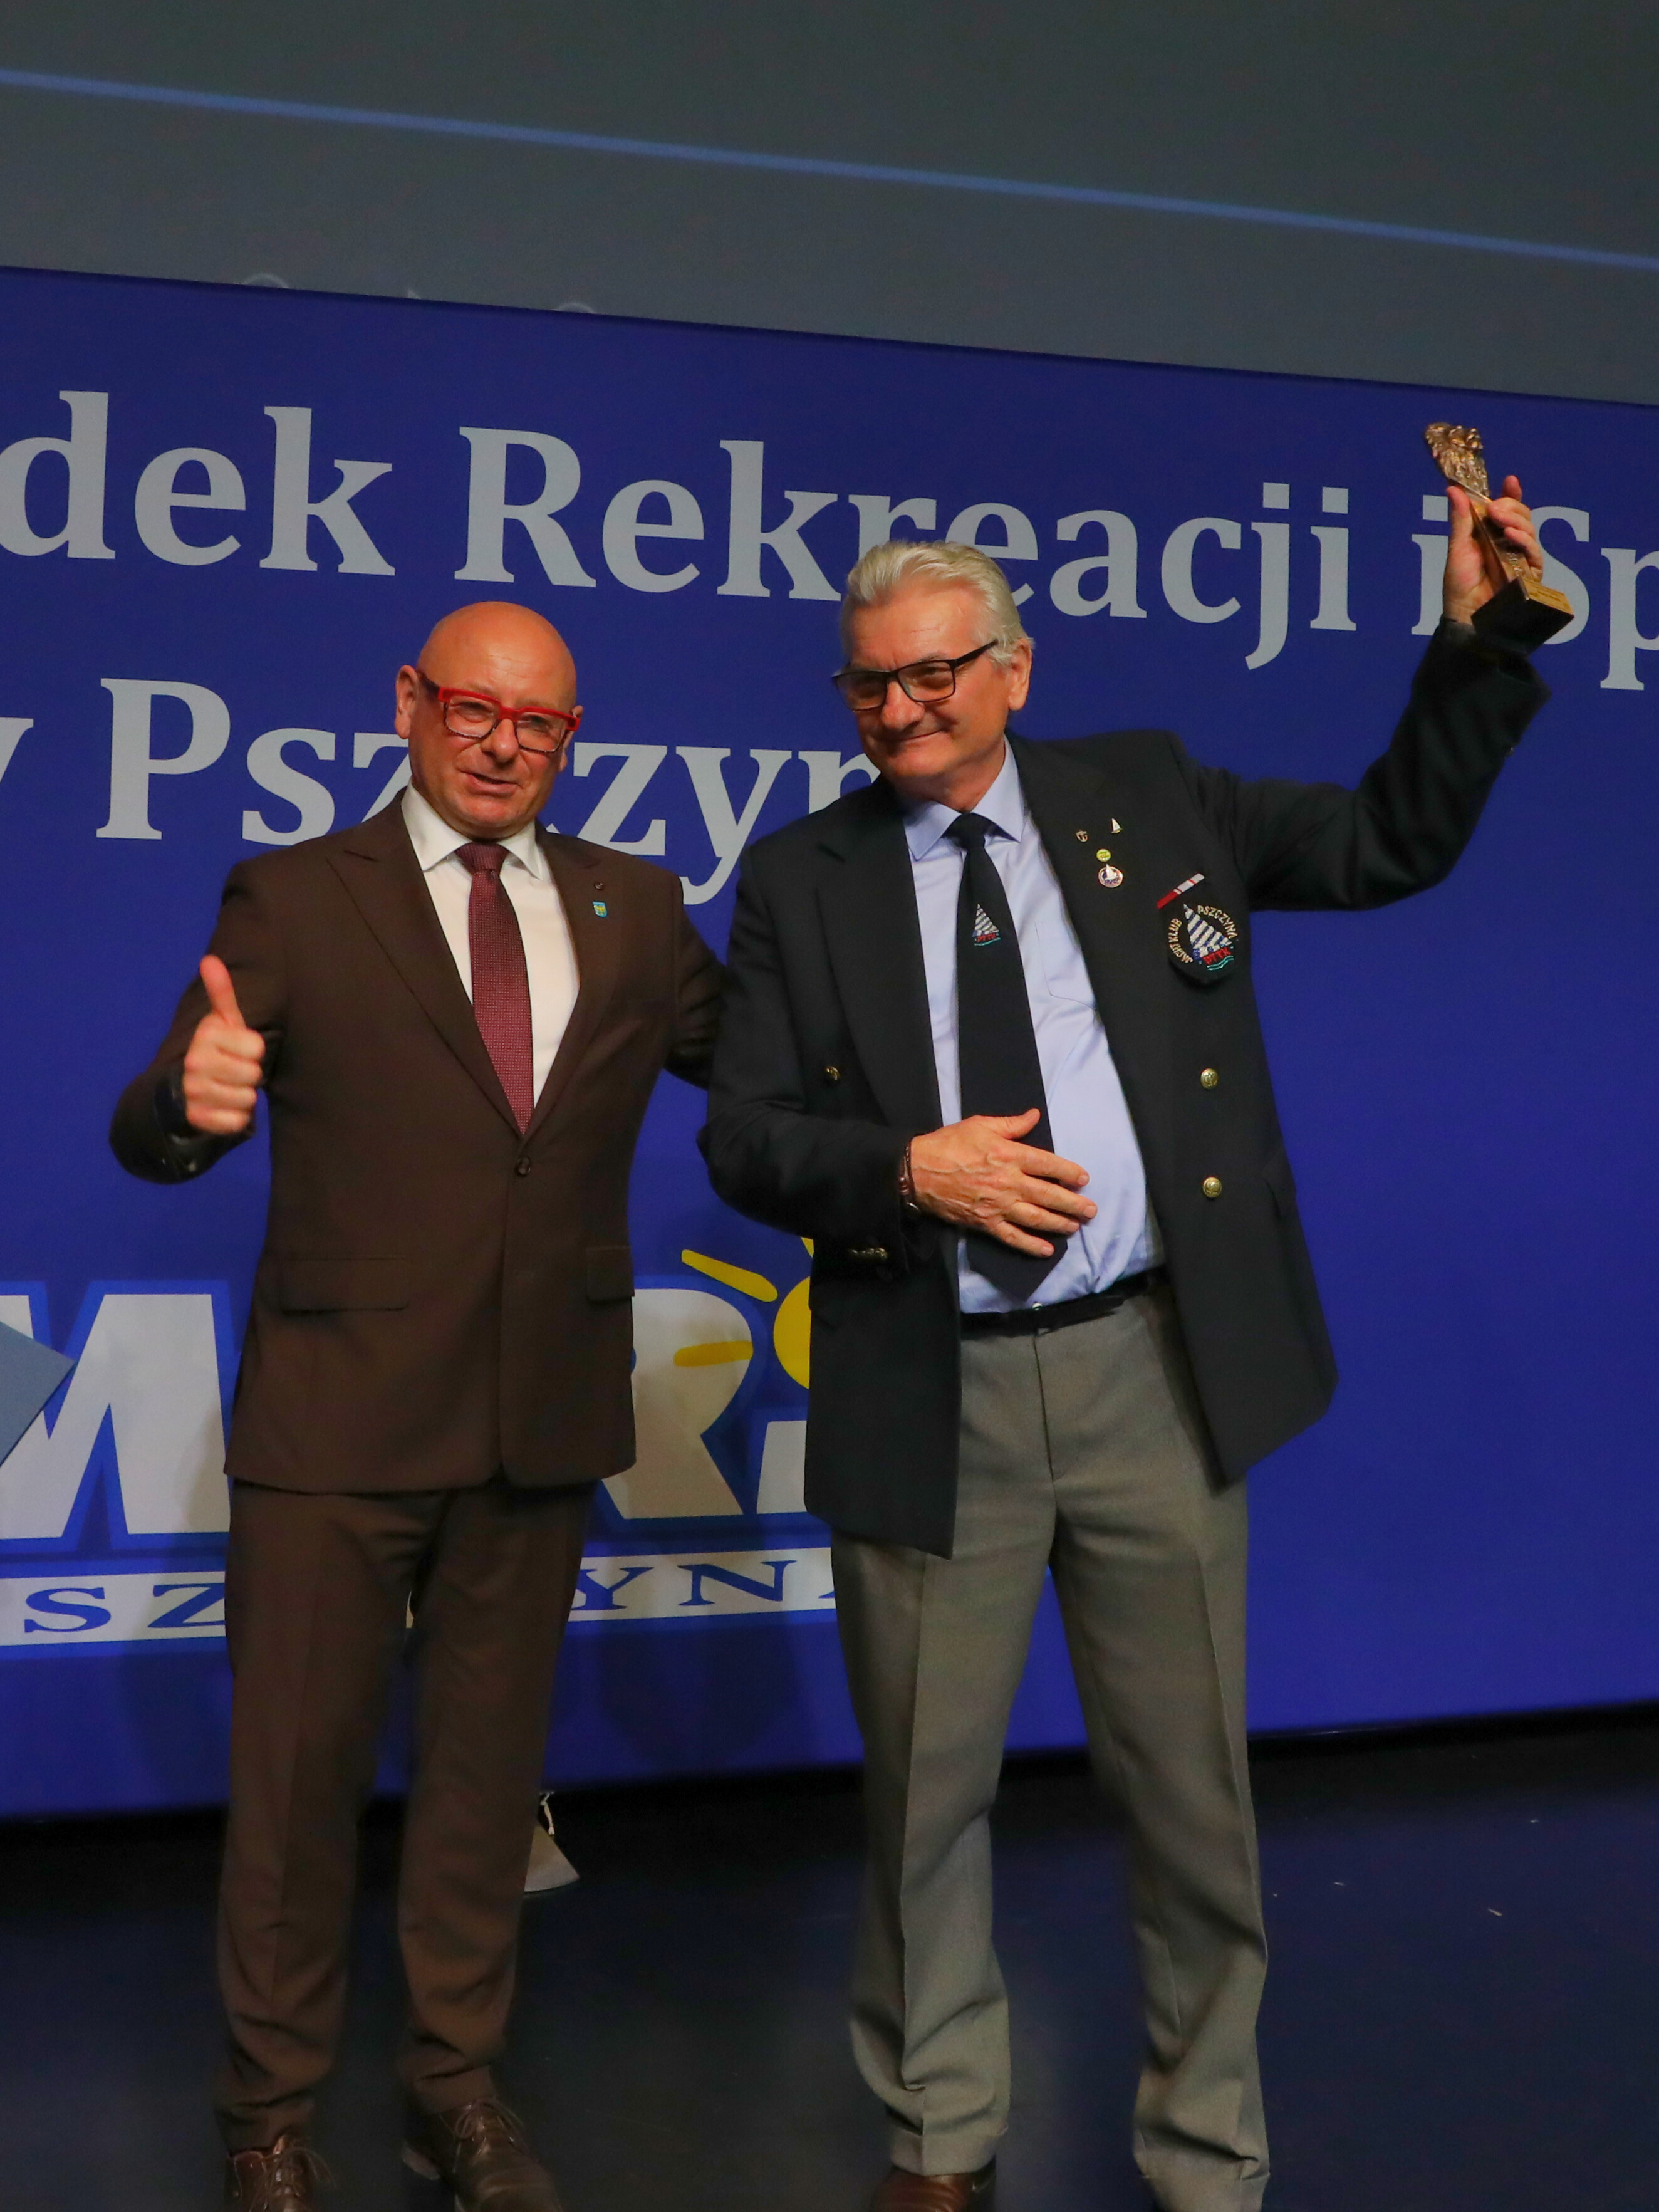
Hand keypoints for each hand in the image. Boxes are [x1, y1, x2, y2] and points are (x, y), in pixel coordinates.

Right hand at [180, 955, 264, 1134]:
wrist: (184, 1089)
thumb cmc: (216, 1051)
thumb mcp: (221, 1022)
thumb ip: (221, 993)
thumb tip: (209, 959)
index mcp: (206, 1035)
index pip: (258, 1048)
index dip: (254, 1051)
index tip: (238, 1051)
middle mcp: (194, 1061)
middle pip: (254, 1074)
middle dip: (250, 1075)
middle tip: (234, 1072)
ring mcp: (193, 1090)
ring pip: (247, 1099)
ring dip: (243, 1097)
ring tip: (228, 1088)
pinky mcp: (196, 1117)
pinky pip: (237, 1121)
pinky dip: (236, 1118)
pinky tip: (222, 1108)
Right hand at [908, 1109, 1096, 1256]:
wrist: (917, 1171)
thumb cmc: (949, 1144)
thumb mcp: (980, 1125)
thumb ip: (1011, 1124)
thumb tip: (1034, 1116)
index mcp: (1009, 1155)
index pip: (1048, 1165)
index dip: (1069, 1172)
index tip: (1083, 1179)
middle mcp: (1009, 1182)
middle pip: (1049, 1195)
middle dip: (1073, 1203)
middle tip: (1091, 1210)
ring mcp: (998, 1206)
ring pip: (1036, 1217)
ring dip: (1059, 1223)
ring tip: (1075, 1226)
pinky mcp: (985, 1223)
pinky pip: (1013, 1237)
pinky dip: (1031, 1245)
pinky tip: (1047, 1249)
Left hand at [1443, 474, 1543, 625]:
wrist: (1465, 614)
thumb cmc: (1459, 583)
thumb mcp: (1458, 547)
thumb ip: (1460, 519)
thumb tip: (1453, 489)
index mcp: (1491, 533)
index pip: (1507, 509)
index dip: (1512, 494)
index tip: (1510, 481)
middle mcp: (1508, 542)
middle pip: (1521, 515)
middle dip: (1511, 506)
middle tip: (1494, 508)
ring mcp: (1520, 556)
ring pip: (1529, 529)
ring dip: (1516, 520)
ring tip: (1500, 518)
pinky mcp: (1530, 572)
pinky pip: (1533, 551)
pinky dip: (1524, 540)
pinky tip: (1512, 535)